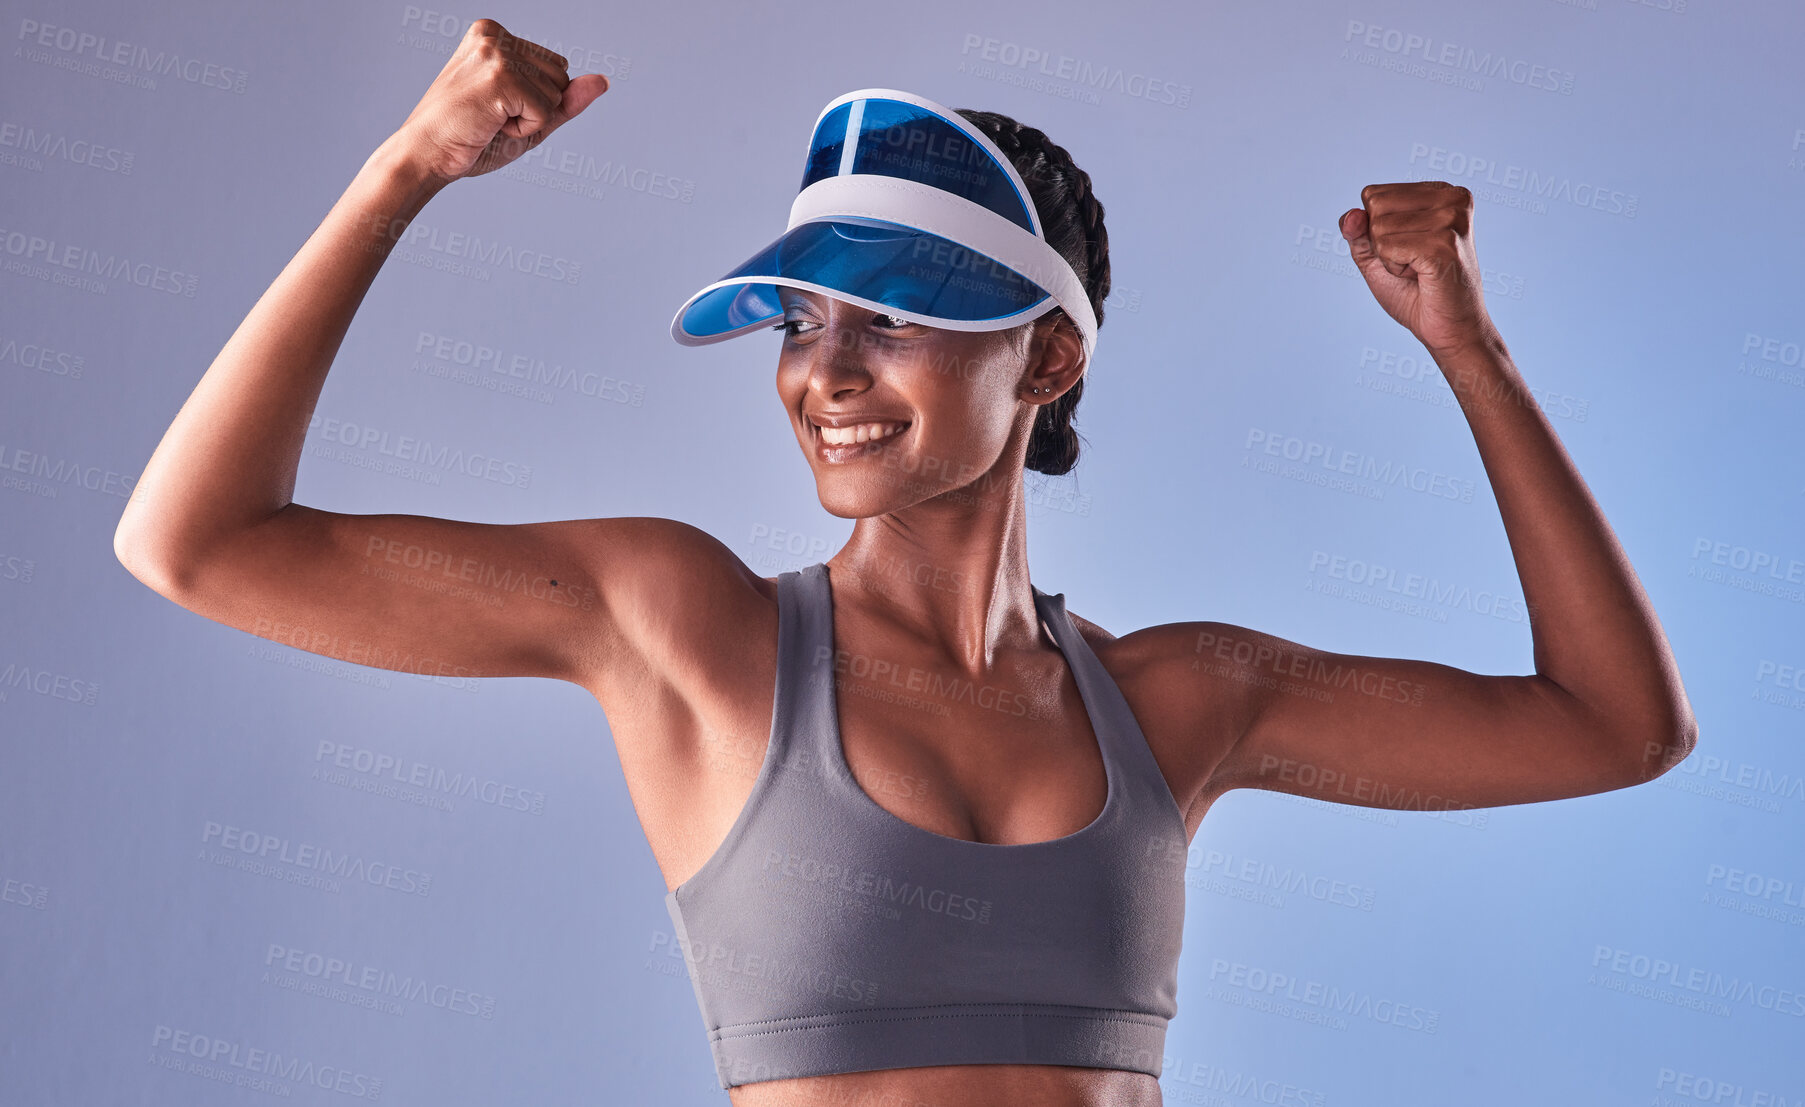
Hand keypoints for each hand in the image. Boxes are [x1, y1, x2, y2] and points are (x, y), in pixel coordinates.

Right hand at [388, 18, 608, 185]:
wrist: (427, 157)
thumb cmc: (470, 139)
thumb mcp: (527, 116)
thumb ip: (565, 99)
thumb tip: (603, 81)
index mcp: (492, 33)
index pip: (555, 66)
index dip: (534, 100)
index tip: (492, 106)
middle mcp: (493, 35)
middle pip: (561, 76)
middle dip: (536, 107)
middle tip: (491, 116)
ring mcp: (496, 54)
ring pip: (557, 93)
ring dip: (530, 119)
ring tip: (489, 119)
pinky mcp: (501, 77)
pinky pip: (546, 111)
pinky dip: (525, 129)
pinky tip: (491, 125)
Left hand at [1339, 182, 1499, 359]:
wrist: (1448, 329)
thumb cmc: (1416, 293)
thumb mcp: (1377, 255)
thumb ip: (1358, 231)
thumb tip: (1350, 216)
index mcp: (1441, 191)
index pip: (1374, 194)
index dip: (1377, 230)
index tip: (1408, 249)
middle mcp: (1452, 198)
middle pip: (1375, 206)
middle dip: (1382, 242)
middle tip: (1413, 262)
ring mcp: (1451, 219)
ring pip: (1379, 228)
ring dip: (1390, 258)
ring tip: (1419, 270)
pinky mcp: (1444, 244)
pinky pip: (1387, 247)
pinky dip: (1394, 269)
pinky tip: (1422, 276)